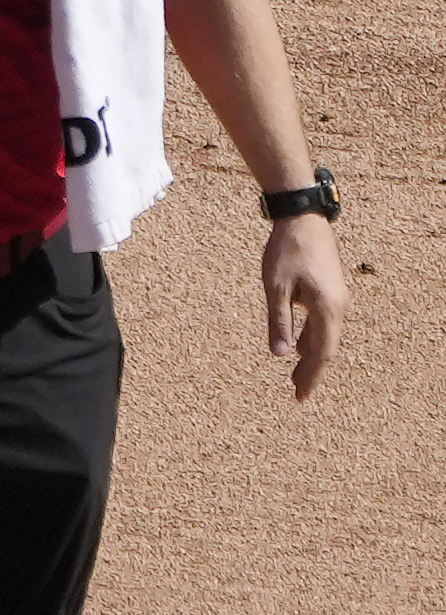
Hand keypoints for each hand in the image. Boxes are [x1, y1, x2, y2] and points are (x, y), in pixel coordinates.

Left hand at [260, 214, 349, 400]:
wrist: (303, 218)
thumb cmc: (287, 250)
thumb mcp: (276, 287)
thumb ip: (278, 320)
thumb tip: (279, 354)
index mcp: (328, 309)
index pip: (321, 353)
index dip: (311, 376)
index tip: (301, 396)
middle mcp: (338, 306)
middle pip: (325, 347)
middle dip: (311, 371)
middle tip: (297, 392)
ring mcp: (337, 298)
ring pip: (325, 335)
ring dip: (310, 355)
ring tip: (296, 375)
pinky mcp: (330, 290)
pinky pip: (323, 322)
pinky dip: (311, 337)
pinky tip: (298, 346)